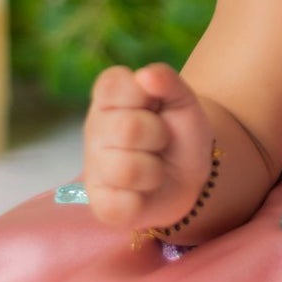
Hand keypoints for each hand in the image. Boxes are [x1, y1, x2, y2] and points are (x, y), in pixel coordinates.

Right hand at [83, 63, 216, 234]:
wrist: (188, 177)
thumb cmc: (180, 132)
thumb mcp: (184, 101)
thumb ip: (168, 81)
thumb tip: (146, 75)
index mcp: (109, 97)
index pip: (113, 84)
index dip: (143, 95)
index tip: (155, 105)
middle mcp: (94, 129)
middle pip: (127, 129)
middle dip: (158, 136)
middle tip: (161, 141)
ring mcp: (93, 166)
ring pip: (126, 170)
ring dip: (154, 171)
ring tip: (154, 168)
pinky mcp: (99, 202)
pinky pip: (119, 205)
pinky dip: (141, 201)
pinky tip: (142, 193)